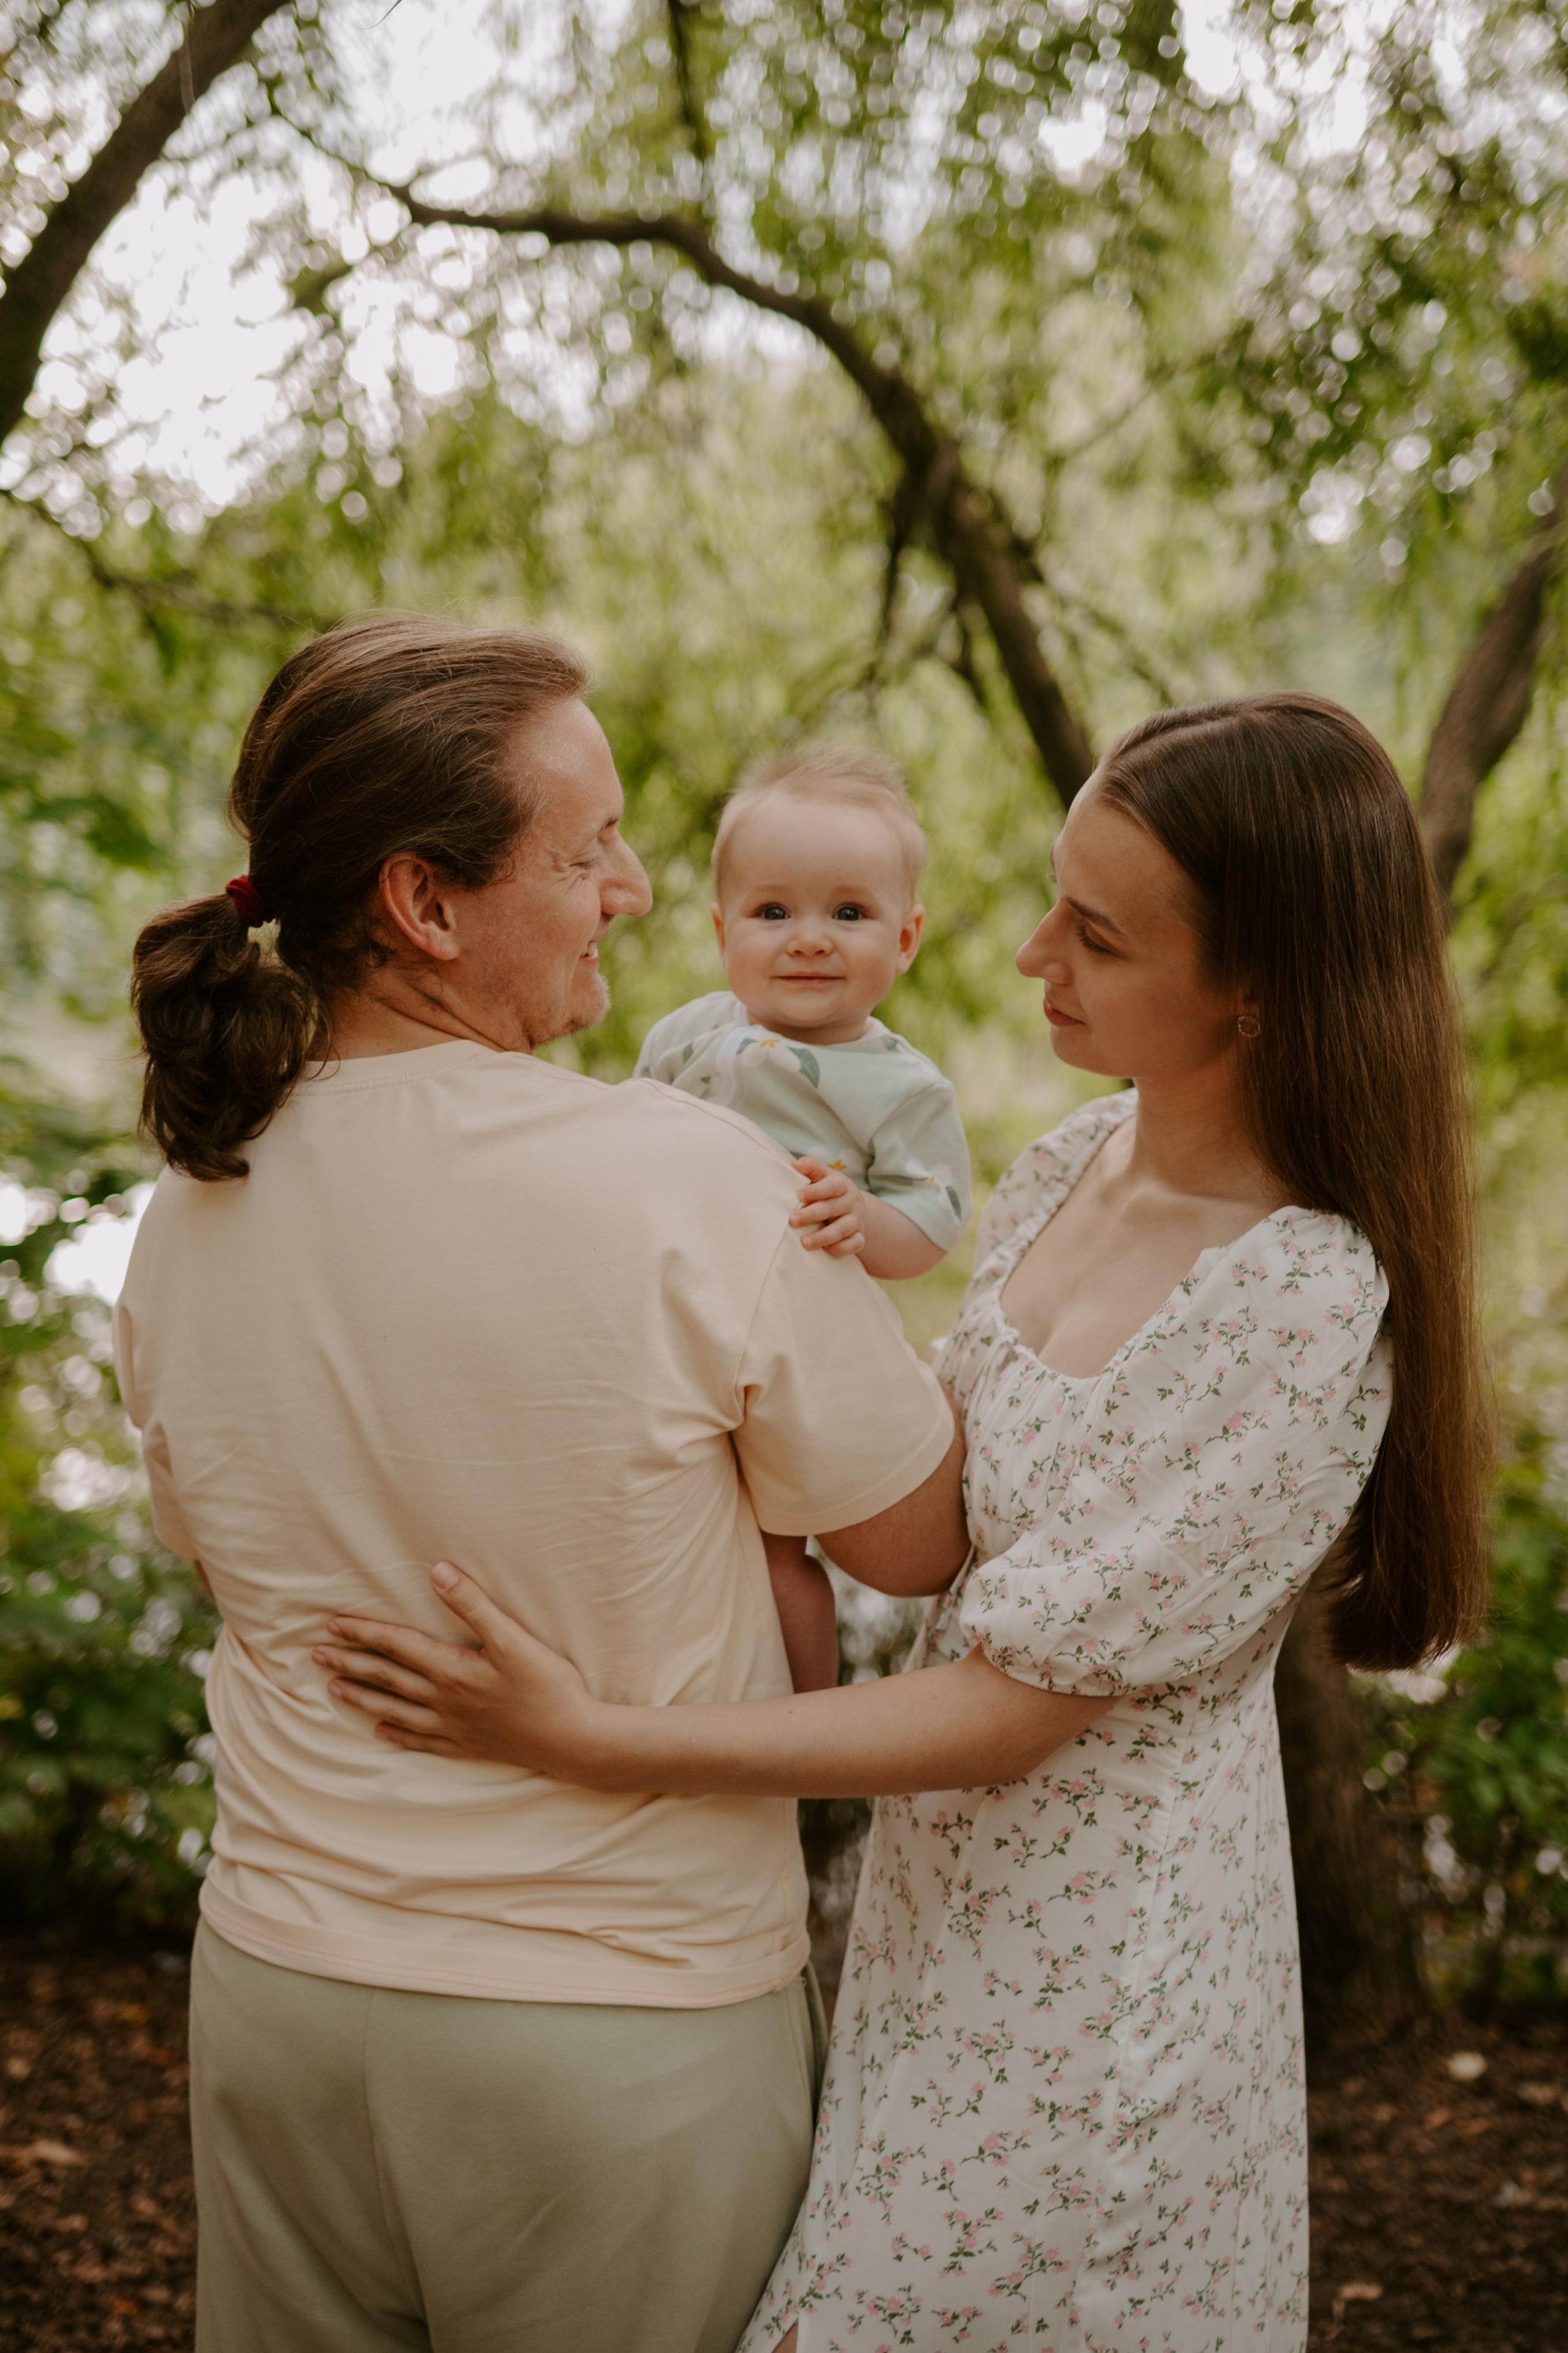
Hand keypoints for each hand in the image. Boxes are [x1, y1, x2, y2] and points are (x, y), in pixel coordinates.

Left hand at [312, 1561, 598, 1771]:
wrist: (572, 1740)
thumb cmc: (547, 1686)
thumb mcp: (513, 1638)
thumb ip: (473, 1604)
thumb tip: (437, 1572)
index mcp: (451, 1669)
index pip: (396, 1646)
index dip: (363, 1633)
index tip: (332, 1624)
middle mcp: (443, 1700)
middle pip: (386, 1678)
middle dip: (349, 1664)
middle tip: (316, 1655)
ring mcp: (452, 1727)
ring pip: (394, 1710)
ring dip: (362, 1698)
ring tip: (334, 1690)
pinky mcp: (467, 1746)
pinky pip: (420, 1741)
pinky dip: (396, 1735)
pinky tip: (380, 1732)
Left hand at [789, 1156, 865, 1256]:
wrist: (853, 1207)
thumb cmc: (829, 1190)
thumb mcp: (823, 1176)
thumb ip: (811, 1168)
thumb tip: (795, 1164)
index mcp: (841, 1185)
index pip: (832, 1186)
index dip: (817, 1190)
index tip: (799, 1194)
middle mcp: (851, 1202)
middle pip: (833, 1208)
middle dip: (812, 1214)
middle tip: (792, 1220)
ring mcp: (856, 1220)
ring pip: (843, 1228)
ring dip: (823, 1236)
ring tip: (804, 1242)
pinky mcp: (859, 1236)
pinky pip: (855, 1244)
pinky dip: (842, 1248)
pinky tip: (826, 1249)